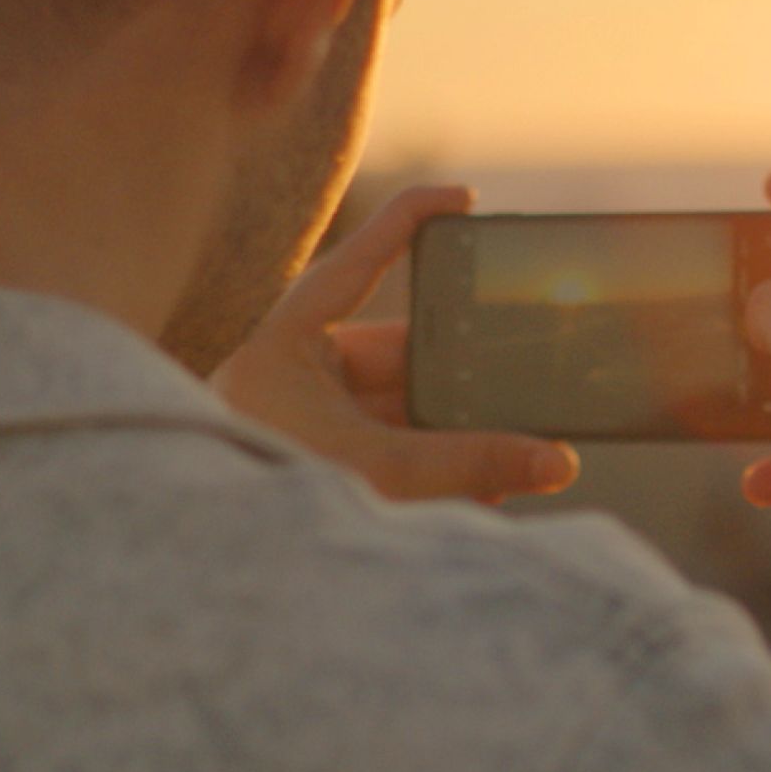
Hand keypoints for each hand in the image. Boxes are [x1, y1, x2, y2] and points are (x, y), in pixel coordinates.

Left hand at [213, 185, 580, 503]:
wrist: (211, 571)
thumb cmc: (272, 505)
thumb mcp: (381, 474)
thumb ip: (472, 464)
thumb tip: (559, 461)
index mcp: (283, 348)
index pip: (356, 265)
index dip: (407, 223)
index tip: (462, 199)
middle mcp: (290, 379)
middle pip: (395, 355)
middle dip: (460, 374)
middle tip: (520, 370)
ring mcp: (300, 426)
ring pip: (396, 411)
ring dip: (453, 432)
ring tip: (516, 446)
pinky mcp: (316, 470)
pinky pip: (385, 454)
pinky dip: (432, 468)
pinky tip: (485, 490)